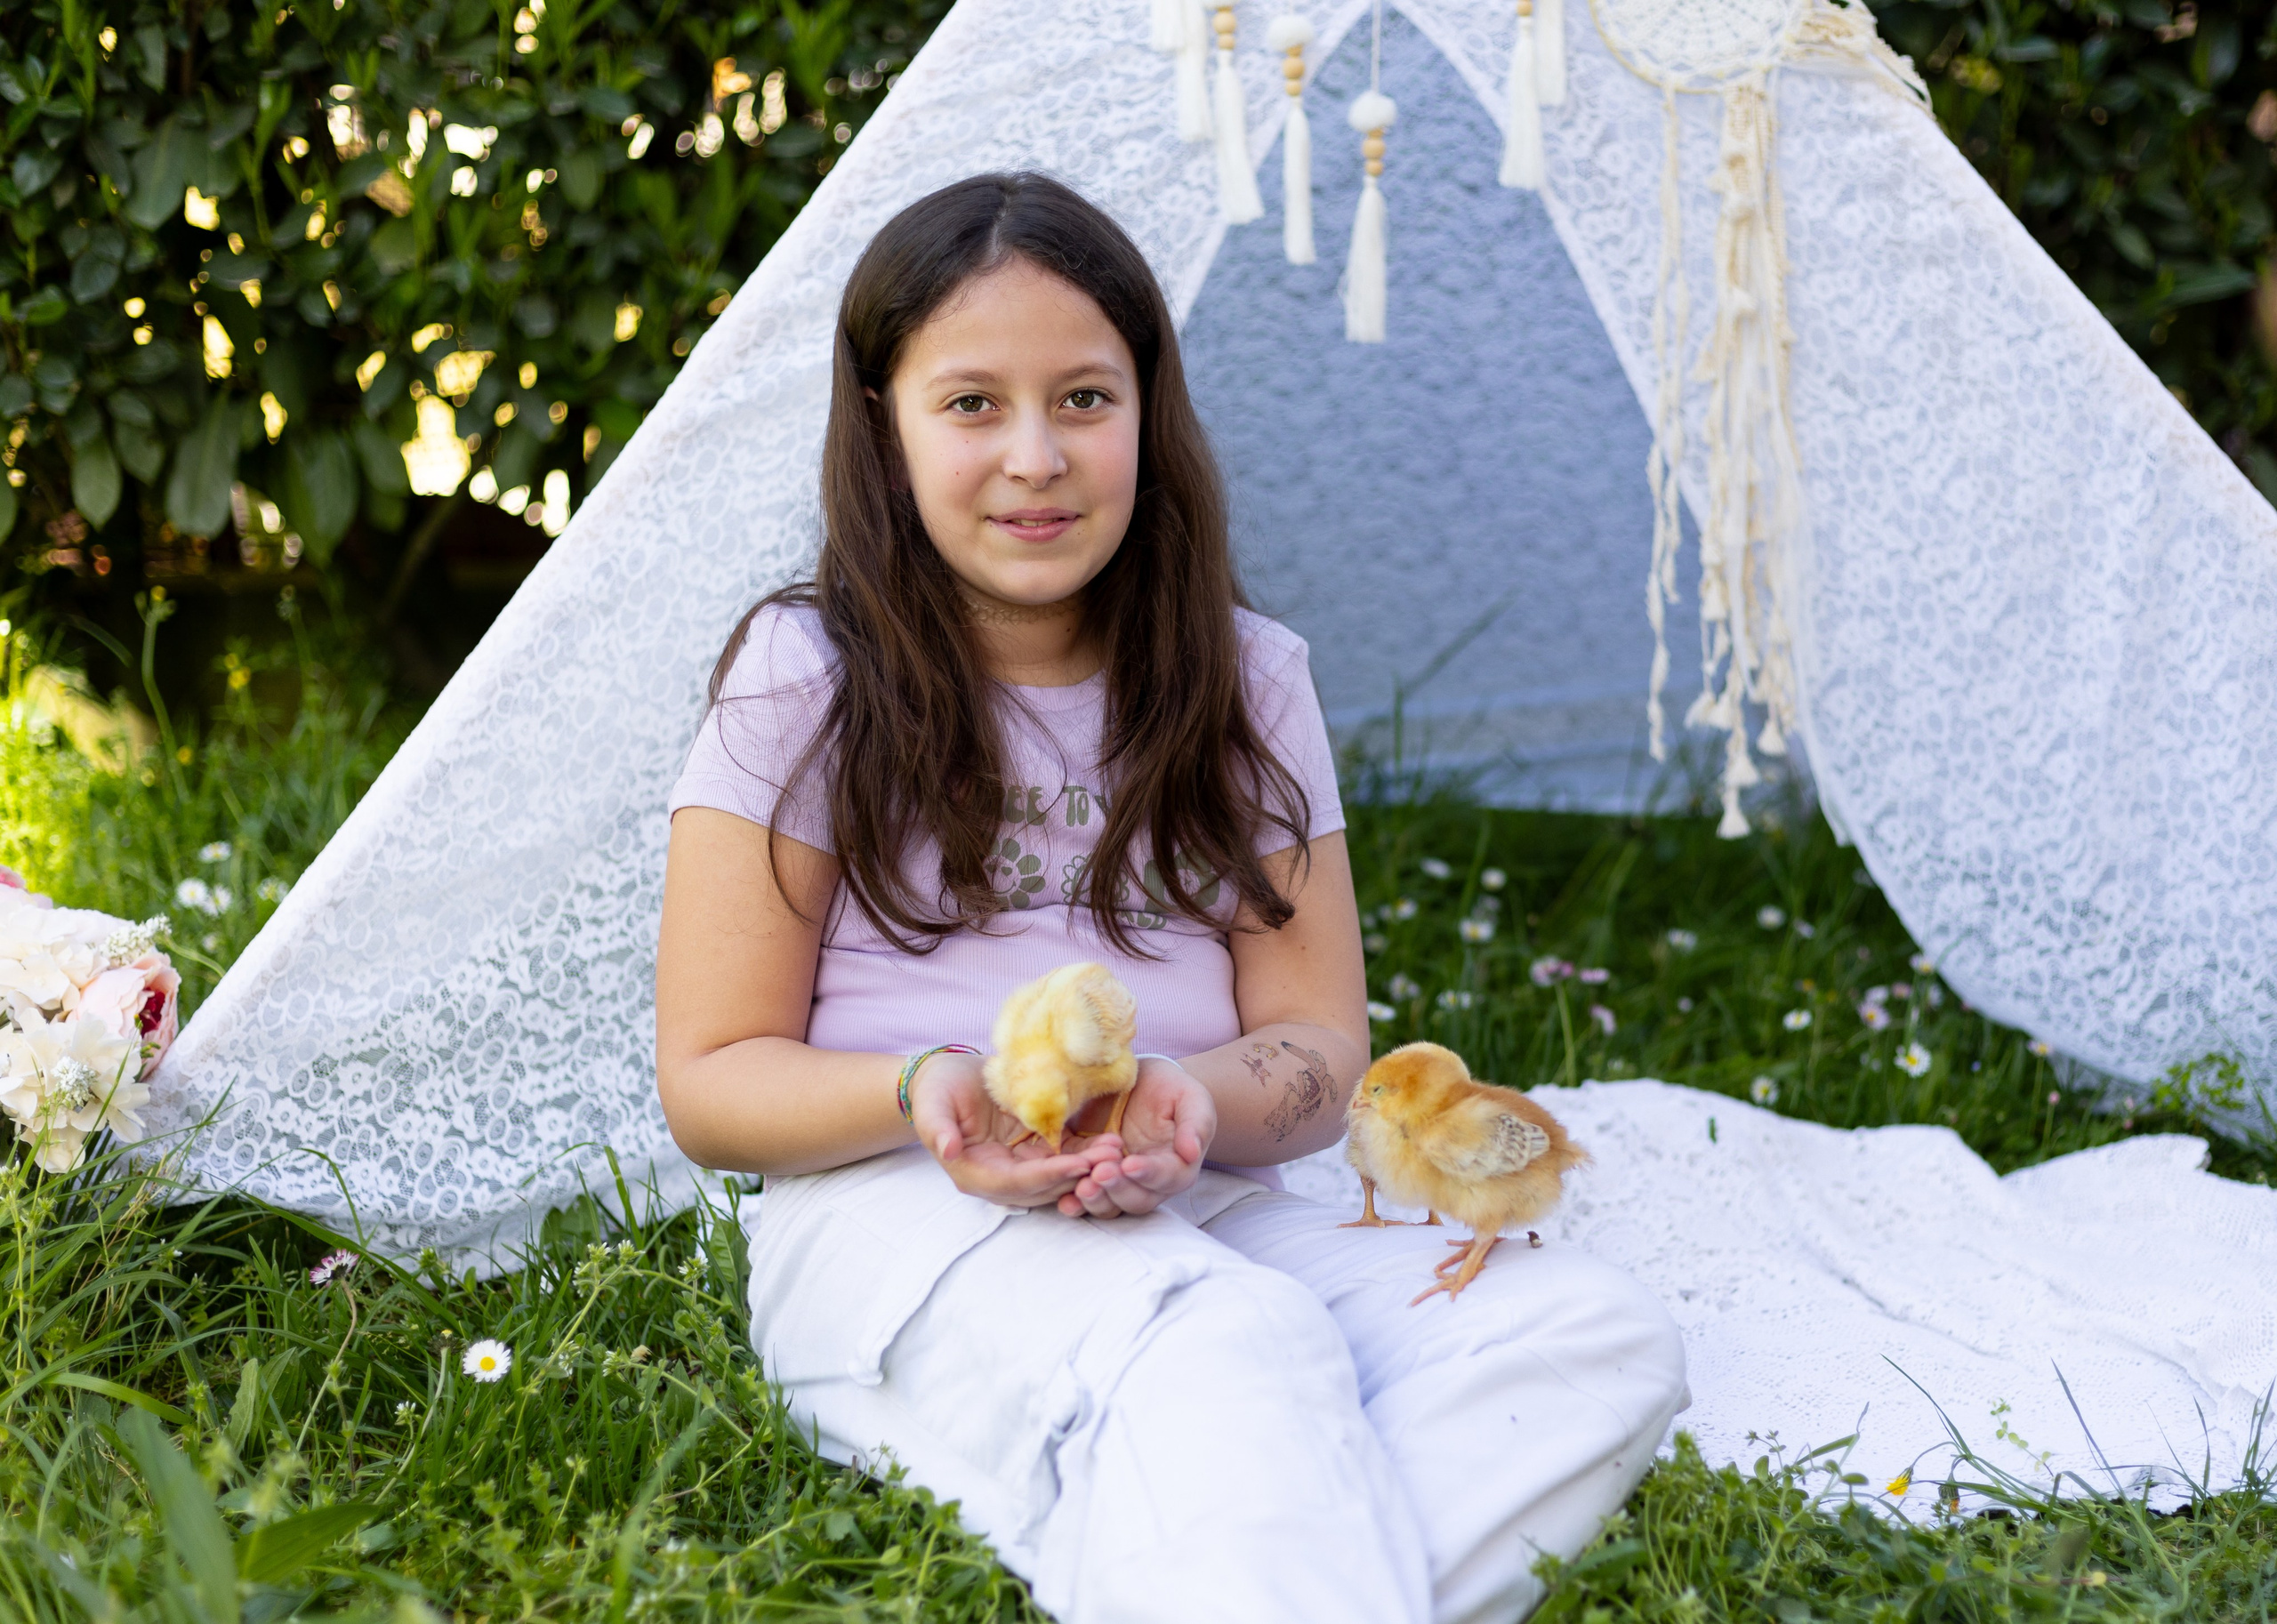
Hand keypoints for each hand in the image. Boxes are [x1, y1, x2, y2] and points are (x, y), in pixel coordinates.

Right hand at [908, 1050, 1117, 1207]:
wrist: (948, 1077)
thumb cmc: (938, 1089)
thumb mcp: (932, 1104)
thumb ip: (937, 1128)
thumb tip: (948, 1150)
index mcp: (975, 1173)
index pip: (1017, 1183)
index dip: (1049, 1175)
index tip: (1079, 1164)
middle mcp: (1001, 1177)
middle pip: (1045, 1186)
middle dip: (1078, 1175)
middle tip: (1112, 1160)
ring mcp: (1021, 1166)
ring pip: (1060, 1176)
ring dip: (1089, 1168)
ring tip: (1117, 1150)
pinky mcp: (1037, 1150)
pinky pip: (1065, 1157)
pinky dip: (1087, 1154)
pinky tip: (1111, 1141)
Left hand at [1056, 1057, 1215, 1218]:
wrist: (1137, 1083)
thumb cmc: (1169, 1089)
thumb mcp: (1190, 1096)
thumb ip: (1197, 1122)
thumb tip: (1192, 1151)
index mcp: (1177, 1165)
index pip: (1168, 1177)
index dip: (1150, 1174)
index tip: (1130, 1164)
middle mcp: (1150, 1183)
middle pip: (1138, 1199)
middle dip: (1119, 1189)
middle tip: (1100, 1173)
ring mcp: (1121, 1184)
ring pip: (1113, 1206)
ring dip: (1097, 1200)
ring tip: (1082, 1187)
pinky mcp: (1095, 1179)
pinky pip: (1087, 1199)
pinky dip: (1076, 1204)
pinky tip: (1064, 1200)